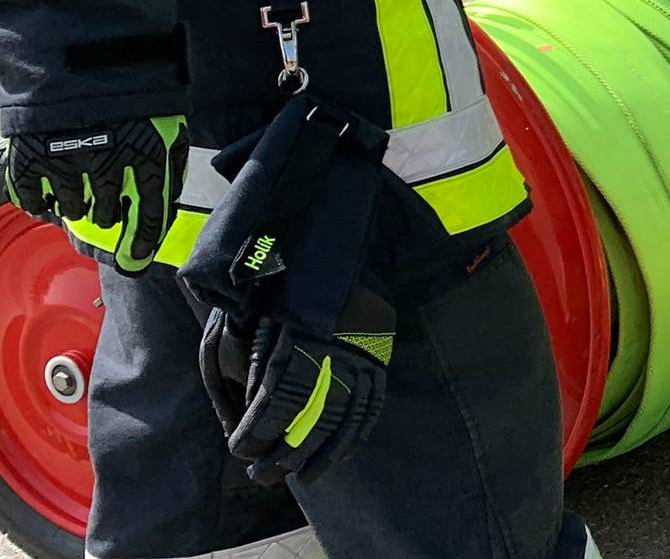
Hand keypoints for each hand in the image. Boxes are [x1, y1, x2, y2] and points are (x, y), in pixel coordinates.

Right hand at [3, 116, 187, 274]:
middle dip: (108, 214)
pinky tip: (50, 189)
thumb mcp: (166, 126)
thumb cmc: (132, 99)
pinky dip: (42, 201)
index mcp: (147, 150)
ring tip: (79, 185)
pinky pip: (35, 200)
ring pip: (73, 210)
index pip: (151, 210)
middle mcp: (107, 159)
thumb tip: (166, 207)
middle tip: (105, 203)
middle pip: (107, 214)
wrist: (81, 62)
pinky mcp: (30, 157)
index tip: (136, 260)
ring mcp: (66, 159)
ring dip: (77, 205)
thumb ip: (171, 165)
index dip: (144, 240)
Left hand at [202, 297, 394, 486]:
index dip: (259, 430)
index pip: (279, 398)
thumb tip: (236, 417)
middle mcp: (337, 350)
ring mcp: (364, 356)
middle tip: (262, 474)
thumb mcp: (251, 316)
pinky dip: (355, 435)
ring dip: (322, 455)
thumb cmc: (280, 286)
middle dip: (285, 453)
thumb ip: (242, 365)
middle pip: (313, 417)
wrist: (327, 246)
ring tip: (300, 478)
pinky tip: (339, 455)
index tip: (240, 449)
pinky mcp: (378, 358)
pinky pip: (371, 406)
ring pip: (346, 419)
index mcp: (301, 336)